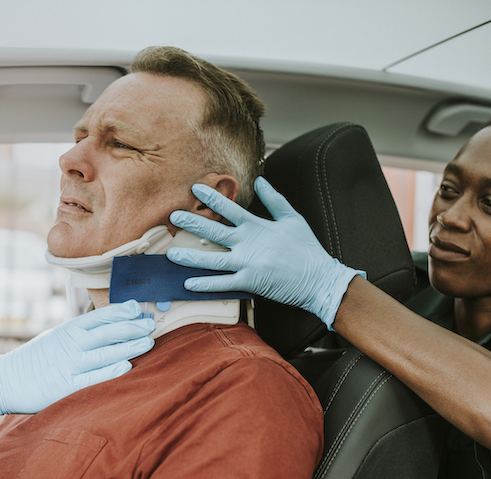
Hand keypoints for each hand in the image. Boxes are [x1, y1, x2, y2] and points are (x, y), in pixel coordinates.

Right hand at [0, 300, 154, 416]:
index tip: (138, 308)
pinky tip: (126, 367)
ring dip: (128, 346)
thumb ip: (80, 332)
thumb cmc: (35, 359)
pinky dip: (110, 371)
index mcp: (68, 330)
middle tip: (151, 324)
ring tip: (148, 342)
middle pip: (107, 332)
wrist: (4, 380)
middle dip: (132, 327)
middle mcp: (71, 345)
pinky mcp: (66, 387)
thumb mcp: (57, 337)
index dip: (121, 311)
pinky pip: (92, 378)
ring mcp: (69, 365)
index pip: (99, 316)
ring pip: (104, 353)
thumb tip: (110, 325)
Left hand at [166, 177, 363, 328]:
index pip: (230, 208)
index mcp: (258, 226)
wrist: (319, 279)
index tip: (195, 189)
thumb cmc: (307, 249)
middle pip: (213, 231)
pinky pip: (222, 284)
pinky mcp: (250, 282)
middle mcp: (249, 243)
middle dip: (191, 222)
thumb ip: (274, 200)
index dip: (211, 197)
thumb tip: (260, 181)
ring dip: (189, 256)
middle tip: (172, 216)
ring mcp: (248, 264)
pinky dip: (205, 284)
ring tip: (171, 254)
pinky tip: (188, 284)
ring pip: (212, 259)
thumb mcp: (292, 218)